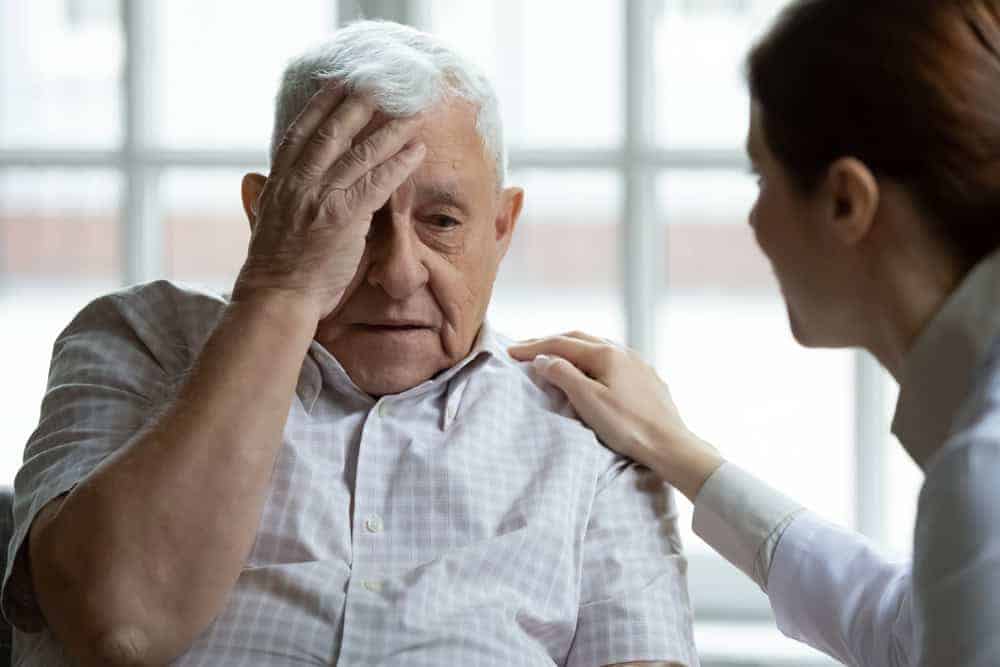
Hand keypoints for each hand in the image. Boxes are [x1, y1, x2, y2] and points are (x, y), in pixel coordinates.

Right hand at [233, 81, 425, 320]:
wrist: (277, 298)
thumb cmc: (274, 268)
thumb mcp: (260, 223)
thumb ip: (261, 198)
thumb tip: (251, 178)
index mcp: (279, 182)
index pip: (300, 133)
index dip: (320, 105)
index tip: (339, 84)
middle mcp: (298, 183)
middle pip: (332, 132)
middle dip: (357, 104)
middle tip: (380, 84)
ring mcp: (320, 198)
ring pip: (359, 154)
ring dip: (389, 130)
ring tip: (412, 113)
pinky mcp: (342, 218)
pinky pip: (377, 183)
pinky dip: (398, 164)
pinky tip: (417, 150)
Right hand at [509, 332, 724, 500]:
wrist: (670, 445)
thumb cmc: (628, 426)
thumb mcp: (588, 400)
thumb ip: (563, 375)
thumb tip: (543, 359)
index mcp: (606, 354)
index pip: (561, 343)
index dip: (533, 347)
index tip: (510, 352)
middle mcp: (622, 351)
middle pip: (578, 339)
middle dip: (550, 342)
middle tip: (526, 349)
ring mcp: (637, 363)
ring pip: (596, 346)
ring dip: (571, 348)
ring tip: (553, 355)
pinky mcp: (646, 378)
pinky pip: (611, 359)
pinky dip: (589, 359)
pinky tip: (588, 369)